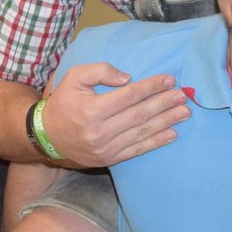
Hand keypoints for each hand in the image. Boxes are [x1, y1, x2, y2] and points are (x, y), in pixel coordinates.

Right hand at [41, 62, 188, 166]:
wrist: (47, 137)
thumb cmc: (63, 102)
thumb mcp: (74, 77)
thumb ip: (100, 71)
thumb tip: (128, 78)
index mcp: (92, 109)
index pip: (129, 96)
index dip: (151, 87)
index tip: (169, 80)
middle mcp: (100, 131)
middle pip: (139, 115)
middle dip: (164, 104)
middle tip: (183, 96)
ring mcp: (105, 148)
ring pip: (141, 133)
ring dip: (166, 122)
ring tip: (184, 113)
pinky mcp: (109, 159)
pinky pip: (136, 150)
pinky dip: (156, 143)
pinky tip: (171, 134)